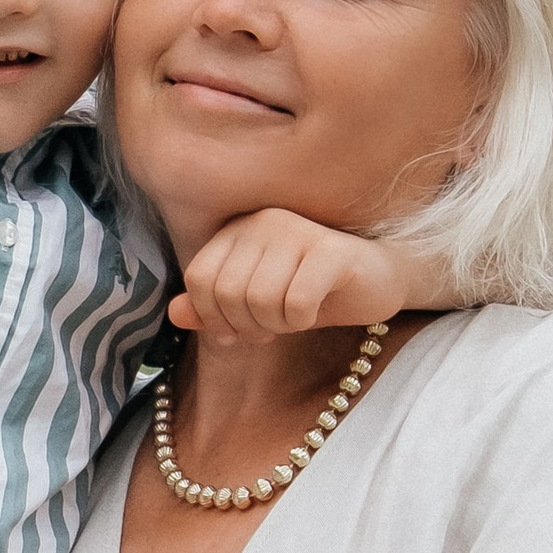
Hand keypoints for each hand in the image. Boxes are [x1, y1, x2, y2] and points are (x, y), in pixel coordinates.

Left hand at [169, 209, 414, 341]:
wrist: (378, 281)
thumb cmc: (312, 291)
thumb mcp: (256, 304)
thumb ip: (213, 307)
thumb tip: (174, 314)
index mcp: (240, 229)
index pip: (199, 278)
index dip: (212, 317)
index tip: (237, 332)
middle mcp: (265, 220)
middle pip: (227, 292)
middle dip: (246, 326)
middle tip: (270, 331)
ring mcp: (299, 230)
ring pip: (260, 301)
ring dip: (276, 325)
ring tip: (294, 318)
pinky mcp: (331, 251)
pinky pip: (295, 304)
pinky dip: (301, 321)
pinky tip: (315, 311)